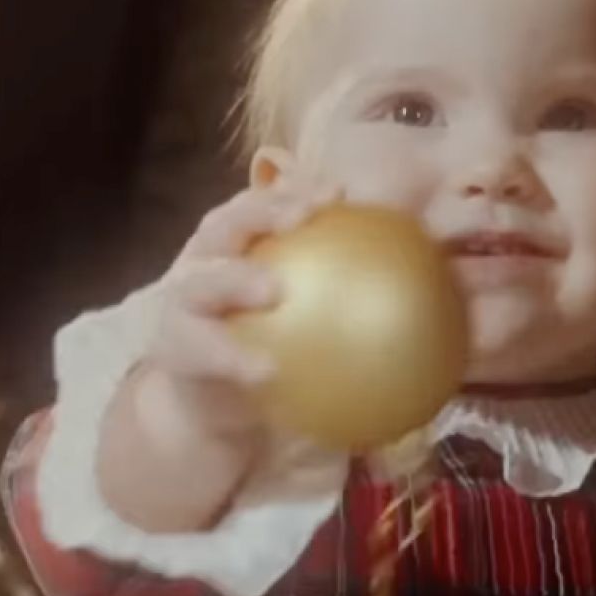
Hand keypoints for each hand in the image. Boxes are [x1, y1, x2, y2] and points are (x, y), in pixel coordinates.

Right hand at [140, 177, 341, 436]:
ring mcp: (181, 304)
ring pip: (201, 280)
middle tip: (302, 217)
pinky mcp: (172, 349)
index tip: (338, 192)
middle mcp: (203, 263)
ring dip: (235, 279)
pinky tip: (267, 372)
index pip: (264, 205)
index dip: (296, 190)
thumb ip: (347, 293)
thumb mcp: (305, 315)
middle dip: (260, 212)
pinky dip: (231, 358)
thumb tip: (424, 286)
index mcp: (236, 246)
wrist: (211, 405)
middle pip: (224, 224)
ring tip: (273, 291)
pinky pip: (200, 351)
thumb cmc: (268, 347)